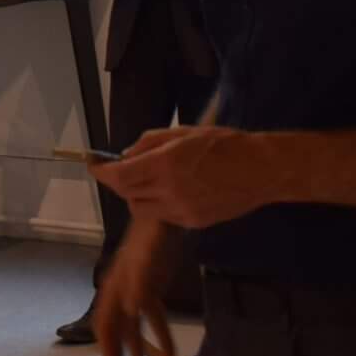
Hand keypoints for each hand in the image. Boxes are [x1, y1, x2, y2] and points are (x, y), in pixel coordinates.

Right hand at [92, 218, 175, 355]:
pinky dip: (160, 335)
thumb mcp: (147, 260)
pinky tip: (171, 354)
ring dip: (139, 354)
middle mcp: (120, 292)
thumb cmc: (154, 236)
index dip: (108, 353)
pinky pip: (153, 317)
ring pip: (133, 329)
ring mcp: (136, 290)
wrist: (166, 214)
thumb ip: (138, 284)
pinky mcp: (153, 287)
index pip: (105, 327)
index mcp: (114, 288)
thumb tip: (130, 310)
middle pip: (116, 333)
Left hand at [93, 125, 286, 230]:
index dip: (101, 172)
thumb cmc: (224, 144)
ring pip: (141, 209)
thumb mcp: (183, 133)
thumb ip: (149, 144)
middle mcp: (170, 191)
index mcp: (166, 164)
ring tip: (150, 180)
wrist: (261, 170)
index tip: (93, 165)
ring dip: (136, 195)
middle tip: (121, 169)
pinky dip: (157, 204)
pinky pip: (162, 216)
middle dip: (118, 182)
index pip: (119, 175)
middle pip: (126, 194)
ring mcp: (182, 211)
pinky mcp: (193, 223)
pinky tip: (171, 191)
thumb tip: (126, 155)